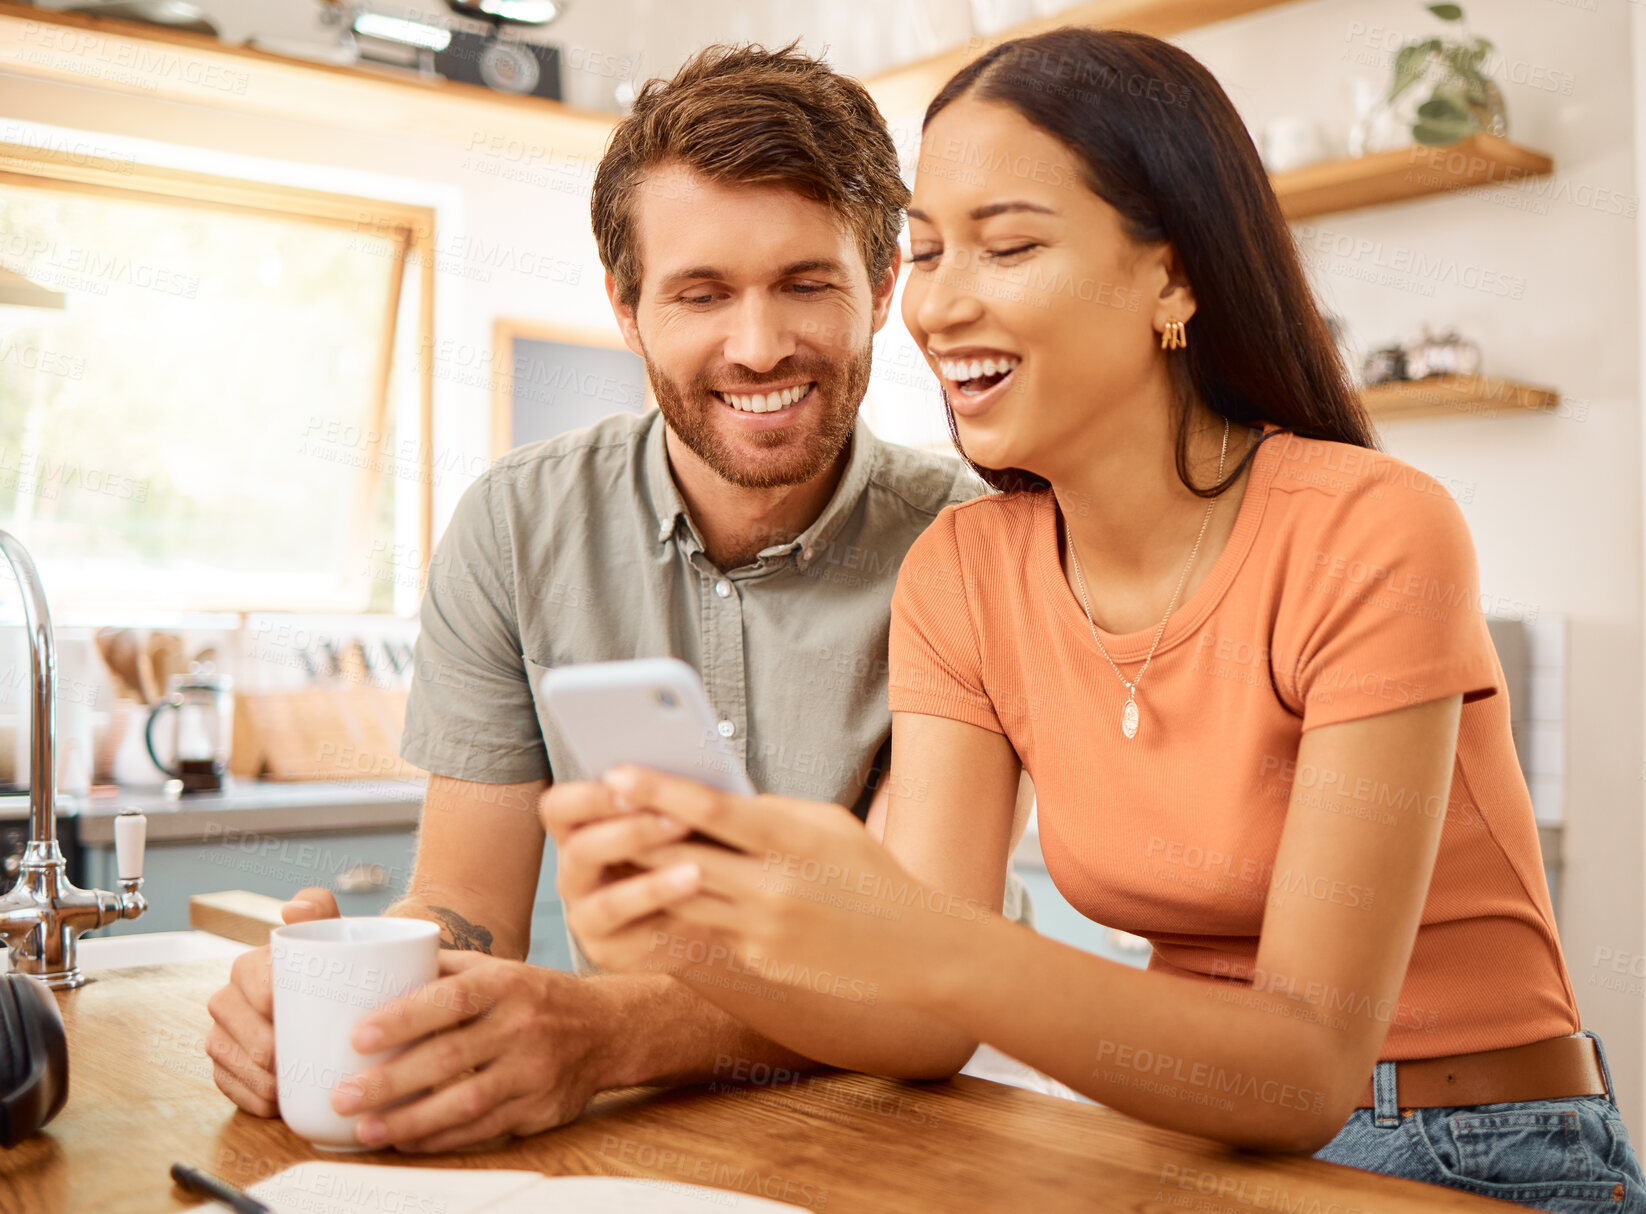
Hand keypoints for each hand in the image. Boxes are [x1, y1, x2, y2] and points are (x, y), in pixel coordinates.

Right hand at [204, 887, 339, 1115]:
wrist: (333, 1000)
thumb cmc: (331, 968)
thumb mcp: (331, 935)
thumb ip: (318, 908)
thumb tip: (293, 908)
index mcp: (248, 967)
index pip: (251, 982)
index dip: (267, 1000)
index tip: (289, 1012)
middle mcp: (228, 1000)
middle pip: (237, 1027)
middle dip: (263, 1047)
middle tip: (295, 1058)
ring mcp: (223, 1036)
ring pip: (229, 1059)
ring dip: (257, 1077)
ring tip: (288, 1084)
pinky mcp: (225, 1068)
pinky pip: (229, 1087)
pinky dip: (252, 1098)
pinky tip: (275, 1103)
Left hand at [328, 952, 619, 1151]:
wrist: (607, 1028)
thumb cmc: (535, 996)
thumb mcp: (498, 969)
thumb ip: (443, 970)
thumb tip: (374, 971)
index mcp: (507, 984)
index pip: (451, 999)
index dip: (404, 1018)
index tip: (357, 1036)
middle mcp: (522, 1025)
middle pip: (449, 1058)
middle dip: (390, 1081)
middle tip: (343, 1096)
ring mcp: (534, 1071)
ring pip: (465, 1103)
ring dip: (410, 1120)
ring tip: (365, 1129)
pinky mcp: (539, 1109)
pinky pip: (483, 1130)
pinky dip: (440, 1139)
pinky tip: (405, 1140)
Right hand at [539, 779, 706, 973]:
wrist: (700, 910)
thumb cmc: (683, 847)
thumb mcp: (672, 820)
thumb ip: (666, 801)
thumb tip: (688, 777)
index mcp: (577, 831)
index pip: (559, 807)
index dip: (590, 796)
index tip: (630, 781)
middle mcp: (573, 874)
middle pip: (581, 852)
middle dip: (631, 834)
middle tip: (680, 821)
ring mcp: (586, 918)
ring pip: (609, 904)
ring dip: (654, 886)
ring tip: (698, 872)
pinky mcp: (610, 954)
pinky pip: (638, 942)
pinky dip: (673, 925)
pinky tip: (705, 914)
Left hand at [574, 767, 981, 1004]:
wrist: (912, 947)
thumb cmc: (868, 871)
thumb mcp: (827, 825)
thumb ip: (770, 812)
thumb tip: (712, 798)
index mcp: (795, 839)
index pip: (715, 810)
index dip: (661, 789)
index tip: (617, 772)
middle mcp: (776, 886)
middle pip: (684, 856)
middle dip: (633, 832)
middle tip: (590, 809)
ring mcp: (765, 930)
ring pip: (682, 897)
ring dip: (641, 874)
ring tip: (605, 849)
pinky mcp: (760, 962)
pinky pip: (703, 932)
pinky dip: (671, 911)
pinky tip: (641, 896)